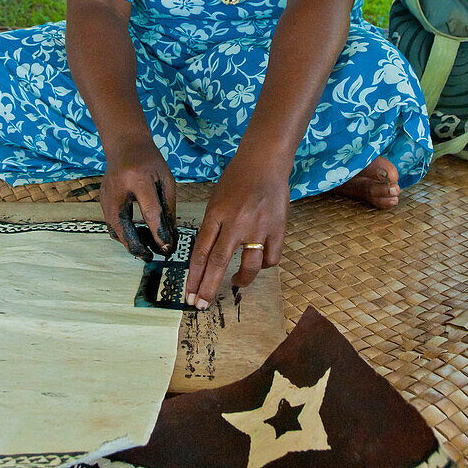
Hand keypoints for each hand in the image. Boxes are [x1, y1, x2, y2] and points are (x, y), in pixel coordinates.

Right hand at [101, 134, 177, 259]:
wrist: (125, 145)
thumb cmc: (150, 161)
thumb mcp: (166, 179)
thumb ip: (168, 208)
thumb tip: (170, 236)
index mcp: (139, 178)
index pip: (150, 212)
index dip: (159, 233)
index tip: (167, 248)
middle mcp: (118, 188)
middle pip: (123, 225)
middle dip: (136, 246)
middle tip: (150, 258)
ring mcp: (106, 194)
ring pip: (114, 228)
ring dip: (129, 242)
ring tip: (145, 249)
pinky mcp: (101, 200)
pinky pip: (111, 223)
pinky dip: (123, 234)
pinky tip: (136, 237)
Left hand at [186, 156, 289, 308]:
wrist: (265, 161)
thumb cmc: (237, 178)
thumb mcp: (216, 199)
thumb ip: (212, 226)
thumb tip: (206, 255)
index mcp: (216, 215)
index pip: (200, 253)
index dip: (193, 277)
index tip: (189, 294)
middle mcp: (235, 223)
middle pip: (218, 264)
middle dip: (208, 289)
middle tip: (201, 305)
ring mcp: (258, 227)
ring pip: (249, 267)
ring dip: (240, 281)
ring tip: (235, 284)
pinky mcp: (278, 229)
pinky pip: (271, 258)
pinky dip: (264, 266)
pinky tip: (259, 264)